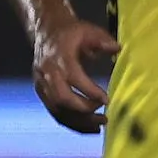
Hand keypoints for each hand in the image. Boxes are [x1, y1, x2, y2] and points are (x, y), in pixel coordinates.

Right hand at [31, 16, 113, 132]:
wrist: (46, 32)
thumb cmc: (71, 33)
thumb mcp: (88, 30)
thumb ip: (102, 40)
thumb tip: (117, 48)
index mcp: (59, 57)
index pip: (73, 78)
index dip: (89, 91)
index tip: (107, 100)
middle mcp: (47, 72)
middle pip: (62, 98)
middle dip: (84, 110)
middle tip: (104, 116)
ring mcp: (42, 84)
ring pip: (57, 110)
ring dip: (79, 121)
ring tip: (100, 126)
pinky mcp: (41, 92)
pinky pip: (55, 112)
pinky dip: (71, 123)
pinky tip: (89, 127)